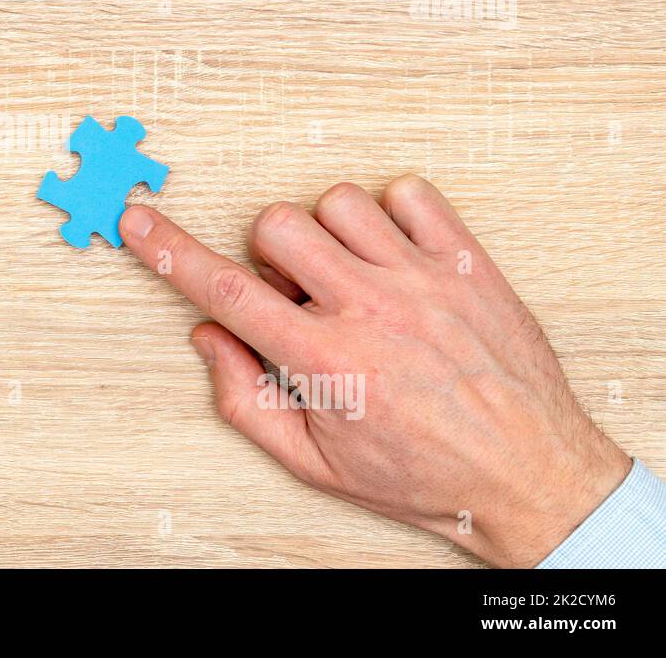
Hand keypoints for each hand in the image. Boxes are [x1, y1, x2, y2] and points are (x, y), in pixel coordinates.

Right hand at [119, 175, 630, 566]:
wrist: (529, 474)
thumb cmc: (421, 474)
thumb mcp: (315, 463)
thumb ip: (246, 401)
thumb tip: (209, 338)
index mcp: (325, 359)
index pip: (226, 291)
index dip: (169, 252)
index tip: (138, 221)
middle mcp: (370, 307)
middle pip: (276, 225)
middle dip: (268, 254)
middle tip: (299, 295)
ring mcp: (421, 278)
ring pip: (335, 201)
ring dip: (326, 234)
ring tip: (351, 277)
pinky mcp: (465, 260)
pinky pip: (408, 192)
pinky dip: (391, 213)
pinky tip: (394, 256)